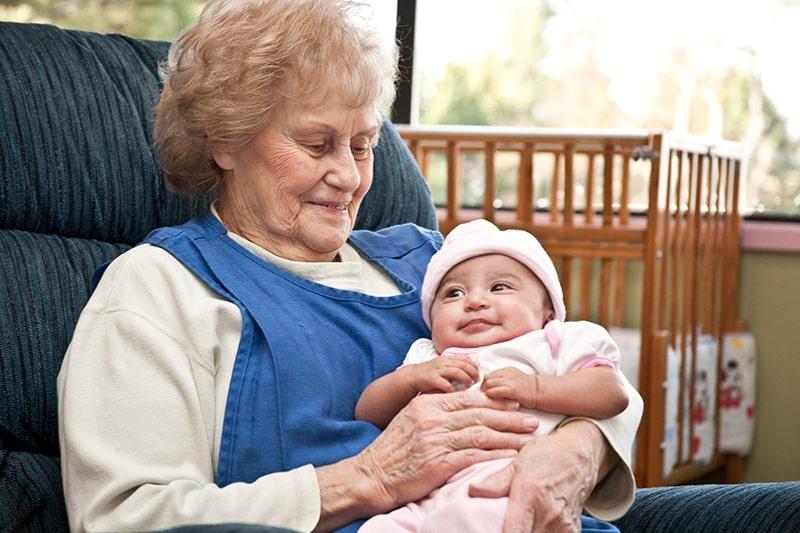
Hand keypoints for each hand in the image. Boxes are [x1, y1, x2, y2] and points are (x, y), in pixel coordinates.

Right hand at [354, 389, 538, 512]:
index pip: (468, 398)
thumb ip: (435, 408)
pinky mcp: (438, 463)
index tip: (515, 402)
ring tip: (528, 438)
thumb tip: (462, 401)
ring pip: (481, 433)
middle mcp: (432, 418)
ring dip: (509, 436)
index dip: (495, 400)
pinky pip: (473, 456)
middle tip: (531, 420)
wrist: (372, 475)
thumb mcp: (411, 418)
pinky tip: (510, 455)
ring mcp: (435, 440)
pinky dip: (495, 455)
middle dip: (510, 416)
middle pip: (480, 414)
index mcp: (427, 404)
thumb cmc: (393, 449)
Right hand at [405, 355, 479, 392]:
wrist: (412, 376)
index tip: (478, 374)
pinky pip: (445, 384)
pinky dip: (453, 389)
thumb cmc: (431, 374)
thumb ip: (455, 367)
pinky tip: (456, 393)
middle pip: (463, 365)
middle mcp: (443, 362)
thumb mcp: (443, 366)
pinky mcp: (432, 379)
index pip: (465, 359)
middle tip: (477, 381)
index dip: (474, 366)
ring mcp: (437, 370)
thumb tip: (473, 371)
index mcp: (447, 358)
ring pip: (457, 372)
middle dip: (473, 373)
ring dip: (466, 379)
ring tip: (469, 386)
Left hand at [468, 421, 608, 532]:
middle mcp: (549, 514)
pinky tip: (531, 526)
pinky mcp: (572, 531)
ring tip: (514, 525)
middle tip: (497, 526)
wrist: (580, 456)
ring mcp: (563, 525)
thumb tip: (473, 490)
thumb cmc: (546, 455)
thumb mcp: (518, 462)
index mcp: (530, 495)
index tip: (486, 531)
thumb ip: (496, 481)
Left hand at [481, 367, 537, 407]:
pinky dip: (491, 395)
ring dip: (486, 392)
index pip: (489, 375)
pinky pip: (495, 391)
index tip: (485, 392)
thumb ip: (503, 382)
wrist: (540, 391)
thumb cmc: (527, 390)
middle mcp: (507, 373)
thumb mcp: (514, 380)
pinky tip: (493, 401)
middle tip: (485, 397)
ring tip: (489, 400)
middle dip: (483, 388)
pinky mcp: (512, 389)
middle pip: (487, 378)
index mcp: (506, 371)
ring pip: (489, 383)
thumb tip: (489, 388)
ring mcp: (509, 381)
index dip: (485, 384)